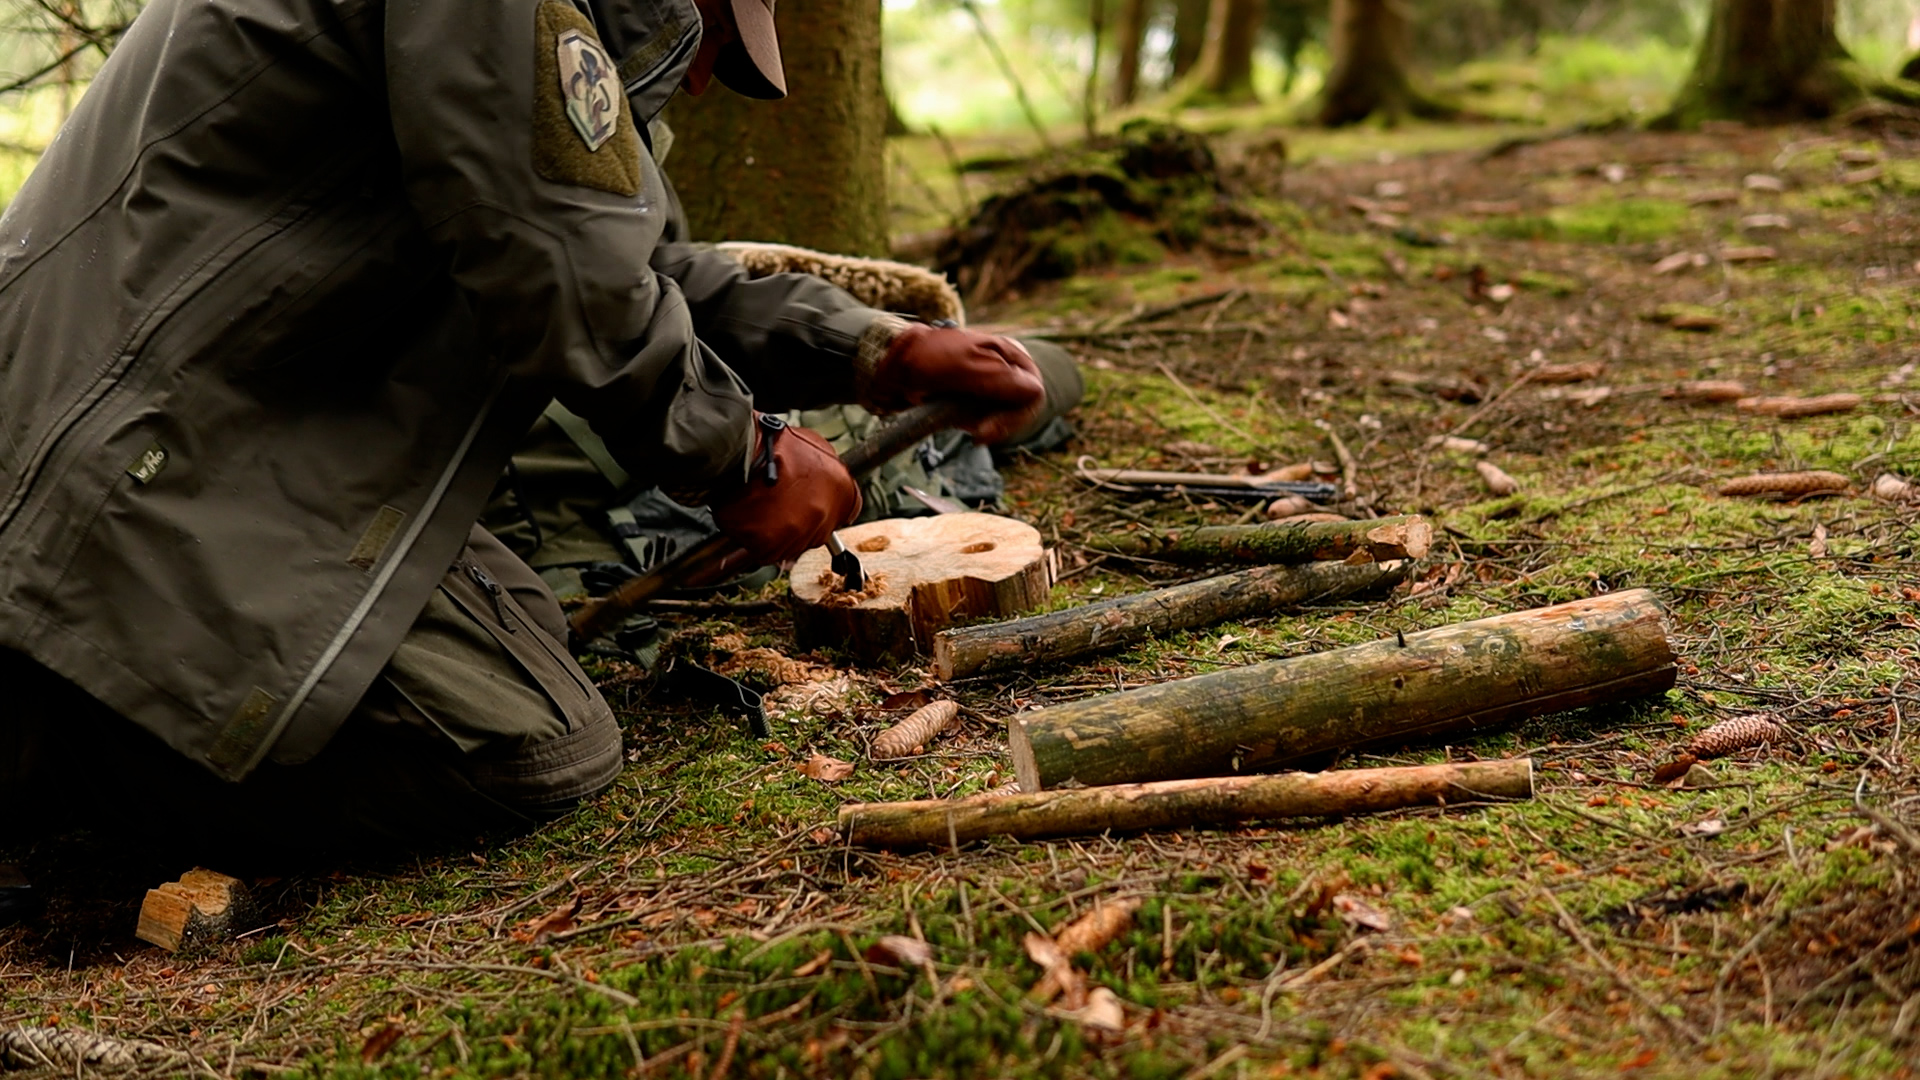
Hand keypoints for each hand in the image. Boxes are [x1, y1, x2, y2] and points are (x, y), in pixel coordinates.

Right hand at [711, 415, 861, 564]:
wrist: (739, 445)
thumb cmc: (771, 440)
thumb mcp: (814, 445)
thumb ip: (825, 471)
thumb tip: (824, 485)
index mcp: (841, 488)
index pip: (847, 513)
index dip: (829, 512)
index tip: (815, 511)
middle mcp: (823, 514)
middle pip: (814, 535)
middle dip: (797, 525)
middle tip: (777, 509)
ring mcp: (797, 531)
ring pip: (787, 547)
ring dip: (773, 535)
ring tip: (758, 510)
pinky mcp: (769, 543)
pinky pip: (763, 551)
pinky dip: (752, 540)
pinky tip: (746, 518)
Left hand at [870, 326, 1046, 444]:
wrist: (887, 363)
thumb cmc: (925, 358)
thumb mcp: (963, 366)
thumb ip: (999, 378)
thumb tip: (1035, 392)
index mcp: (1010, 354)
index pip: (1032, 393)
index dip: (1015, 417)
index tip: (985, 431)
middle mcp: (1004, 370)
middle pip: (1019, 409)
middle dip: (997, 423)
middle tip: (976, 435)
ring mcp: (988, 385)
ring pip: (1000, 418)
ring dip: (978, 422)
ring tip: (952, 412)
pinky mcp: (972, 399)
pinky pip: (981, 419)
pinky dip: (967, 423)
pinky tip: (948, 414)